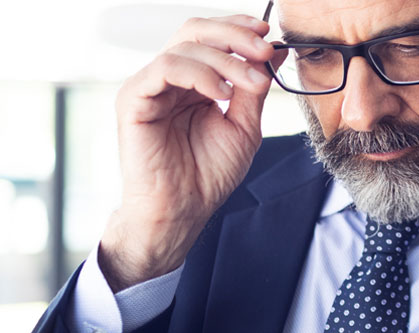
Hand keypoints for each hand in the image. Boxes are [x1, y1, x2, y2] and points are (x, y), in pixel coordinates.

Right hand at [100, 15, 276, 291]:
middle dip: (235, 35)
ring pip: (185, 47)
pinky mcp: (134, 99)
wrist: (184, 210)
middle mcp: (169, 78)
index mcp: (194, 81)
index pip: (212, 37)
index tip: (271, 37)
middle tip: (264, 50)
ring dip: (227, 60)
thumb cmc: (208, 173)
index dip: (240, 29)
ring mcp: (150, 86)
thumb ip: (254, 88)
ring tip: (252, 83)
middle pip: (196, 31)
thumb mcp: (244, 125)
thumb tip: (275, 53)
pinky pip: (164, 68)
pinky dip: (199, 73)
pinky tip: (222, 94)